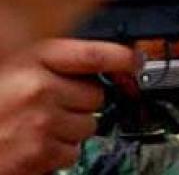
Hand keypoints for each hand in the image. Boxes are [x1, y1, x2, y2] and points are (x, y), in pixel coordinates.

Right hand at [0, 38, 135, 173]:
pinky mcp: (38, 154)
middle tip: (50, 105)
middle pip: (96, 94)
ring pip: (88, 125)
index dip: (123, 58)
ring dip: (69, 129)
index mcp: (33, 58)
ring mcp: (40, 122)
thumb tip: (100, 65)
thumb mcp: (13, 64)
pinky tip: (30, 145)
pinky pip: (72, 152)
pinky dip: (56, 153)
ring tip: (35, 126)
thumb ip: (51, 62)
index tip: (135, 62)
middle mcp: (40, 87)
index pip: (96, 54)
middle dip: (80, 102)